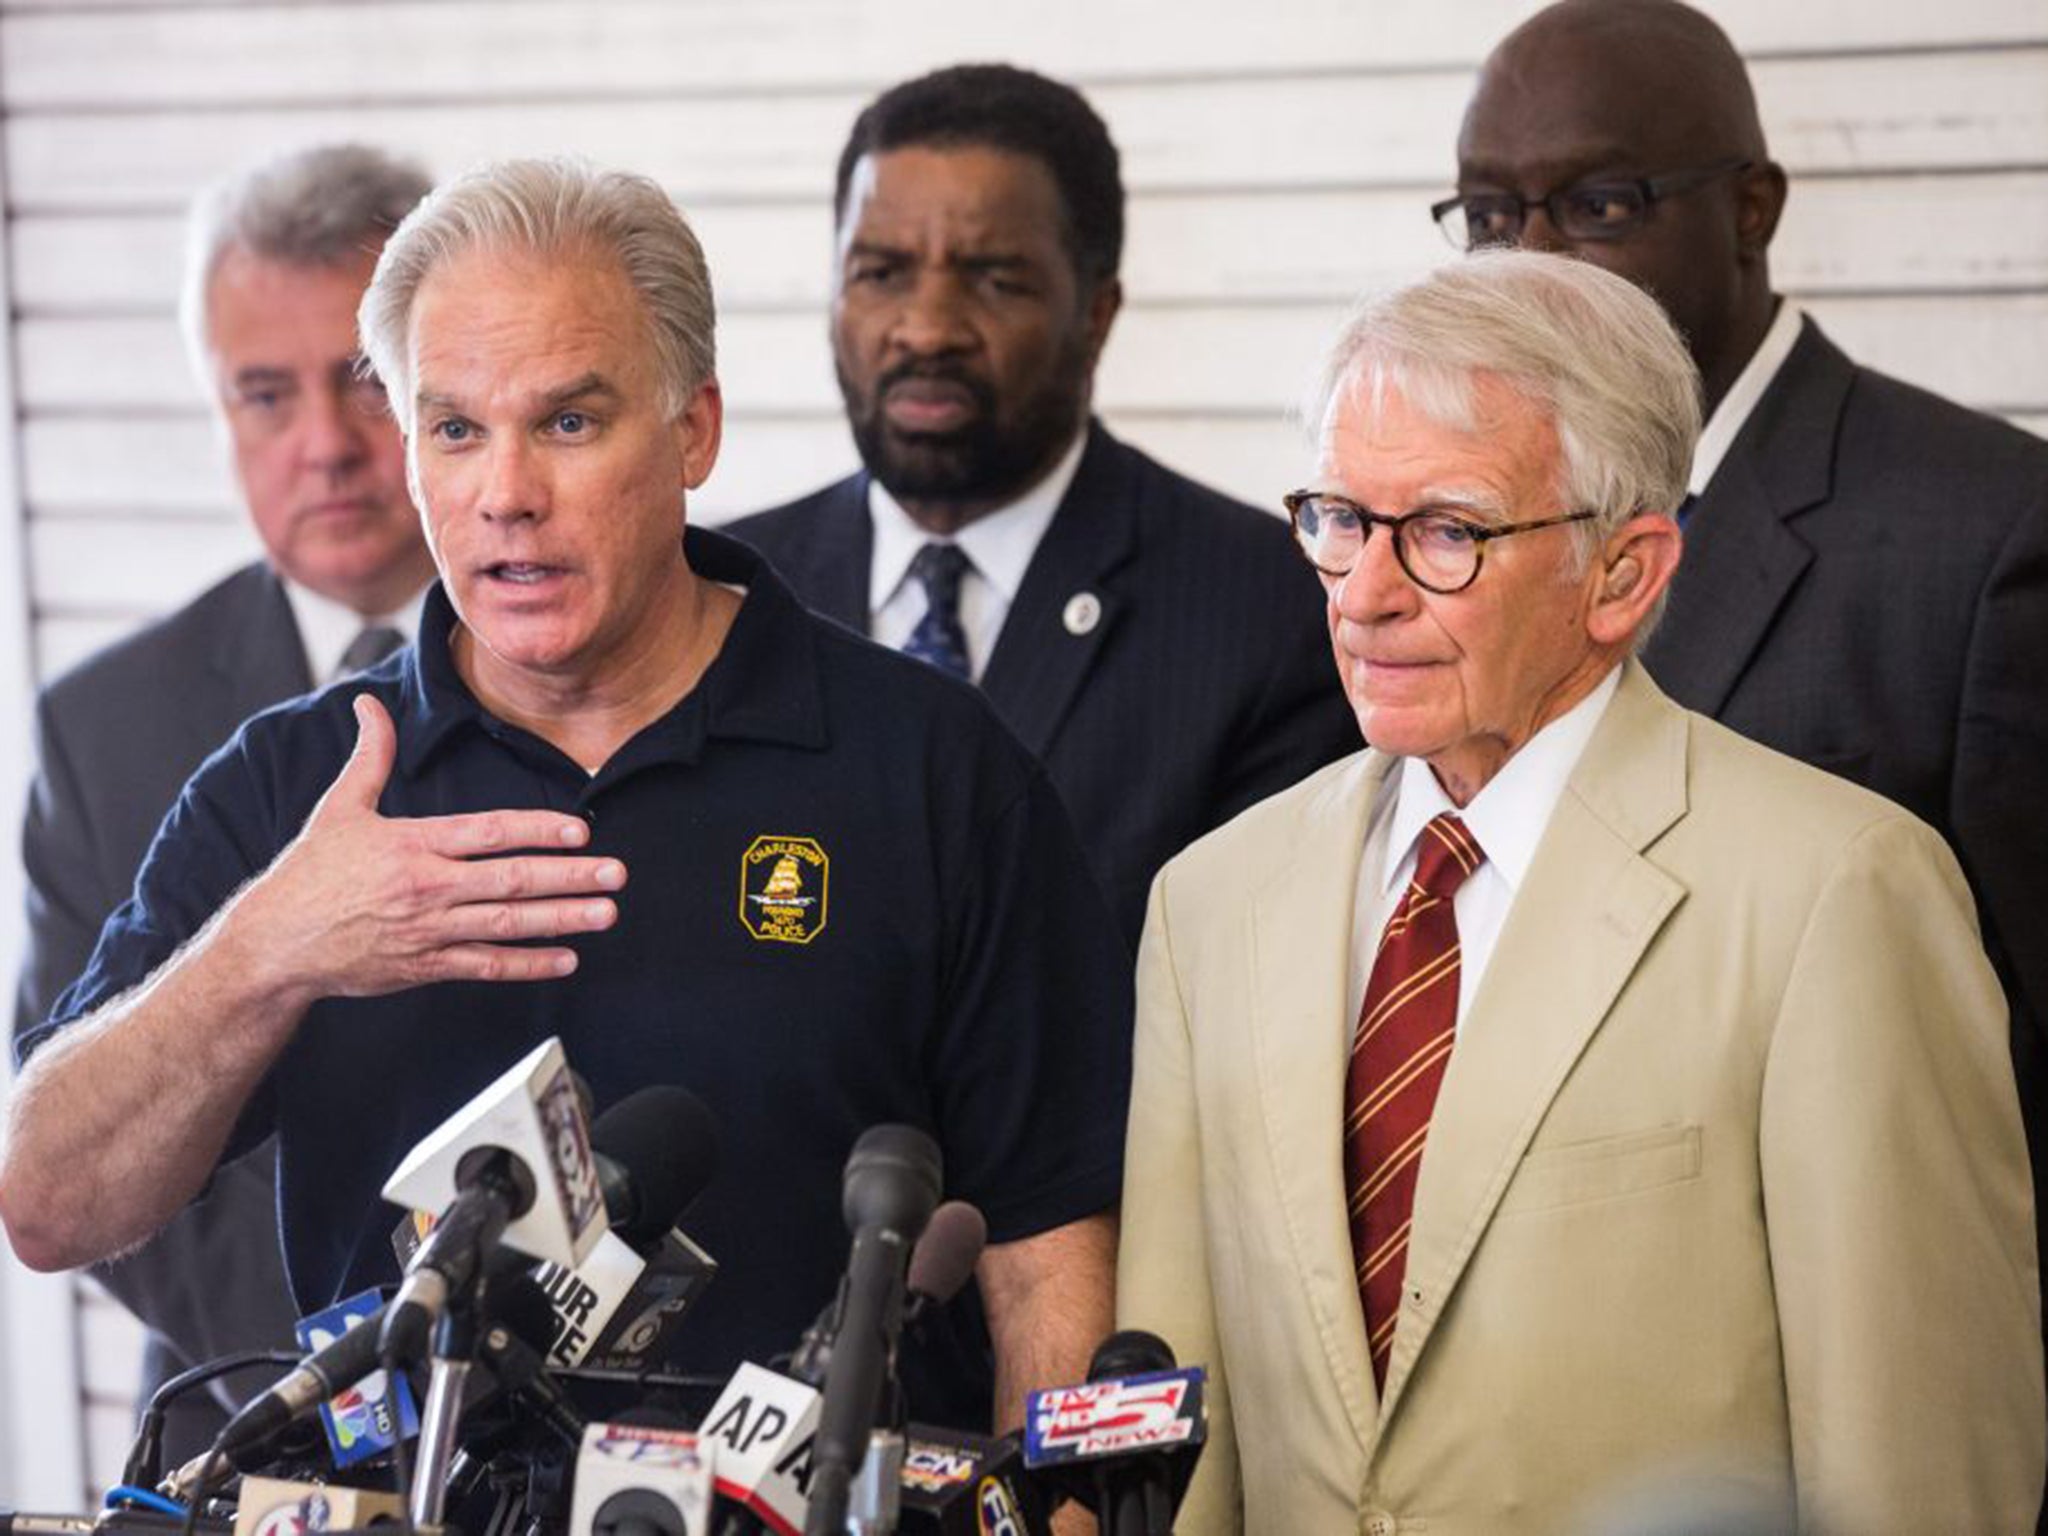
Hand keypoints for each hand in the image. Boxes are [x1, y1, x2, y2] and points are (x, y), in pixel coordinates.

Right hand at [230, 693, 625, 1005]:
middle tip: (616, 873)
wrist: (275, 943)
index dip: (538, 829)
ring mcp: (428, 930)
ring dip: (562, 919)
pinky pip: (486, 965)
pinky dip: (528, 964)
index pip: (489, 832)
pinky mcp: (424, 966)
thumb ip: (370, 756)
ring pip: (507, 924)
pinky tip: (567, 958)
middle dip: (570, 876)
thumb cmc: (310, 873)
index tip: (581, 830)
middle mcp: (426, 887)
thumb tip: (369, 702)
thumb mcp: (339, 808)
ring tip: (606, 912)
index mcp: (412, 843)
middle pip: (511, 879)